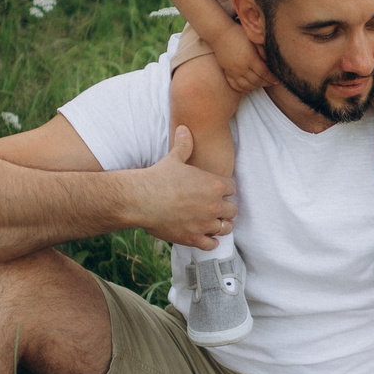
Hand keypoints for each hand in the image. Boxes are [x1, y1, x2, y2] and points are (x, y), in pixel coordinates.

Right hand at [131, 127, 237, 247]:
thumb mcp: (174, 158)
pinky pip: (211, 244)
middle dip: (225, 208)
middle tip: (217, 207)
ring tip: (215, 222)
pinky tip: (206, 237)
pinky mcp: (194, 238)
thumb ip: (183, 145)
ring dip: (221, 225)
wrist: (141, 199)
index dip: (224, 189)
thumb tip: (185, 128)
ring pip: (225, 228)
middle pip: (232, 209)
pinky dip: (210, 241)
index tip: (218, 190)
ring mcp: (205, 223)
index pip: (232, 188)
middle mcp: (214, 205)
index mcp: (214, 185)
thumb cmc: (158, 177)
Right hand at [212, 30, 275, 95]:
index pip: (264, 73)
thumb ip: (263, 53)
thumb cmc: (238, 33)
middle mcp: (241, 67)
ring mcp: (233, 71)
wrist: (219, 33)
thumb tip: (270, 64)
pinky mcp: (227, 72)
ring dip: (255, 87)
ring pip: (246, 86)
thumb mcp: (254, 40)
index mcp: (250, 58)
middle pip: (256, 81)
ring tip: (261, 84)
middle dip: (266, 83)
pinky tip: (248, 87)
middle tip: (271, 82)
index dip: (271, 78)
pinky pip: (235, 85)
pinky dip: (243, 89)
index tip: (277, 80)